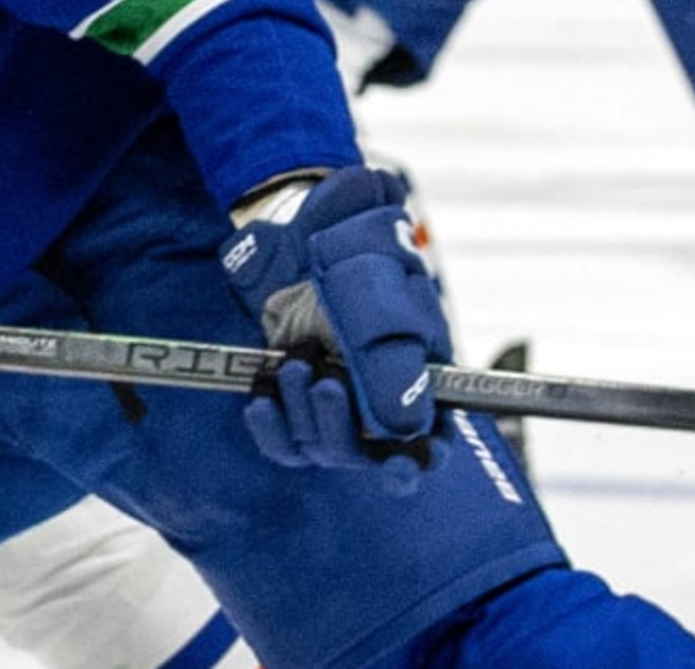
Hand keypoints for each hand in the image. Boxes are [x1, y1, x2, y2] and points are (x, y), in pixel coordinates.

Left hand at [221, 165, 449, 489]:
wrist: (300, 232)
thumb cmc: (357, 251)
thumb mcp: (384, 290)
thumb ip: (396, 357)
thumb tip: (407, 427)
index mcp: (423, 375)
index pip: (432, 441)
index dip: (419, 458)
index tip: (400, 462)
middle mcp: (381, 400)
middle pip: (369, 453)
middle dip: (342, 423)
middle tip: (324, 380)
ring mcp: (337, 404)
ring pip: (323, 447)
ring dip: (303, 411)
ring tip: (295, 362)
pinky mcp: (295, 404)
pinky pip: (284, 443)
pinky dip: (270, 426)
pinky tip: (262, 399)